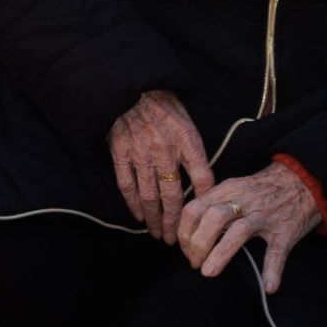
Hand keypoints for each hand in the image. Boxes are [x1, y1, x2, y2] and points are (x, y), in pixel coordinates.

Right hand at [108, 92, 214, 238]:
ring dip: (154, 219)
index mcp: (186, 141)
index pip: (203, 177)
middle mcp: (165, 151)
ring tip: (158, 234)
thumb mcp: (188, 124)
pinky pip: (127, 184)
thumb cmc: (164, 105)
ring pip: (149, 196)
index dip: (205, 200)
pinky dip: (132, 204)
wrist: (131, 86)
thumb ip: (195, 152)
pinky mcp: (120, 153)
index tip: (206, 218)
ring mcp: (140, 154)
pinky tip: (138, 216)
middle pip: (173, 196)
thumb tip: (204, 182)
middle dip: (175, 222)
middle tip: (176, 240)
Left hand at [177, 167, 325, 291]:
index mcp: (228, 190)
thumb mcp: (234, 186)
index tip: (184, 249)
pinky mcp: (286, 230)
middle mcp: (244, 201)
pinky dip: (273, 269)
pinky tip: (268, 286)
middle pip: (212, 218)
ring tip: (209, 272)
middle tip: (195, 263)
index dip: (184, 231)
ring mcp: (265, 216)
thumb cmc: (263, 188)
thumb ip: (213, 201)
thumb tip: (190, 225)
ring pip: (239, 232)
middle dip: (197, 243)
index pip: (195, 208)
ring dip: (220, 253)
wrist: (303, 180)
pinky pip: (278, 251)